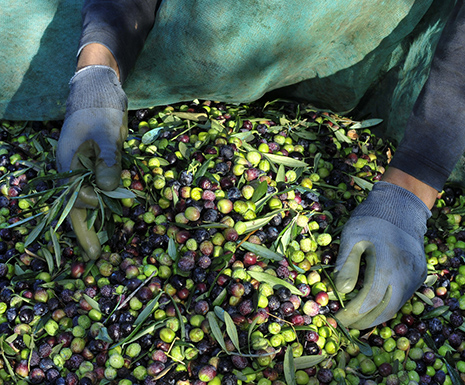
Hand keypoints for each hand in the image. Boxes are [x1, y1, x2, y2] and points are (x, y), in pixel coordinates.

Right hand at [57, 65, 127, 259]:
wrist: (101, 90)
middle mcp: (74, 171)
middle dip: (86, 231)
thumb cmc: (99, 109)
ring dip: (96, 222)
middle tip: (95, 256)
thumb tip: (108, 191)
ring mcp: (86, 169)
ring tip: (99, 247)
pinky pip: (101, 190)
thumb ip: (108, 162)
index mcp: (67, 163)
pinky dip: (106, 205)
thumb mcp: (106, 134)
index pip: (77, 195)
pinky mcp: (99, 166)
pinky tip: (110, 221)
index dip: (89, 202)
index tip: (103, 199)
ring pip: (89, 202)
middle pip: (77, 207)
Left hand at [333, 181, 430, 328]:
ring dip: (377, 315)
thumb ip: (346, 264)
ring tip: (358, 318)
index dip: (352, 314)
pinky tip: (374, 305)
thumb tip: (342, 290)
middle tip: (346, 323)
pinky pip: (404, 296)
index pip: (368, 301)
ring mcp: (416, 275)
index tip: (338, 317)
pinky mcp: (419, 274)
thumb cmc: (371, 220)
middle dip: (364, 321)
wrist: (400, 205)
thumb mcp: (352, 237)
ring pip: (397, 305)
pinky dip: (388, 304)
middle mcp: (405, 274)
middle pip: (385, 309)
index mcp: (386, 265)